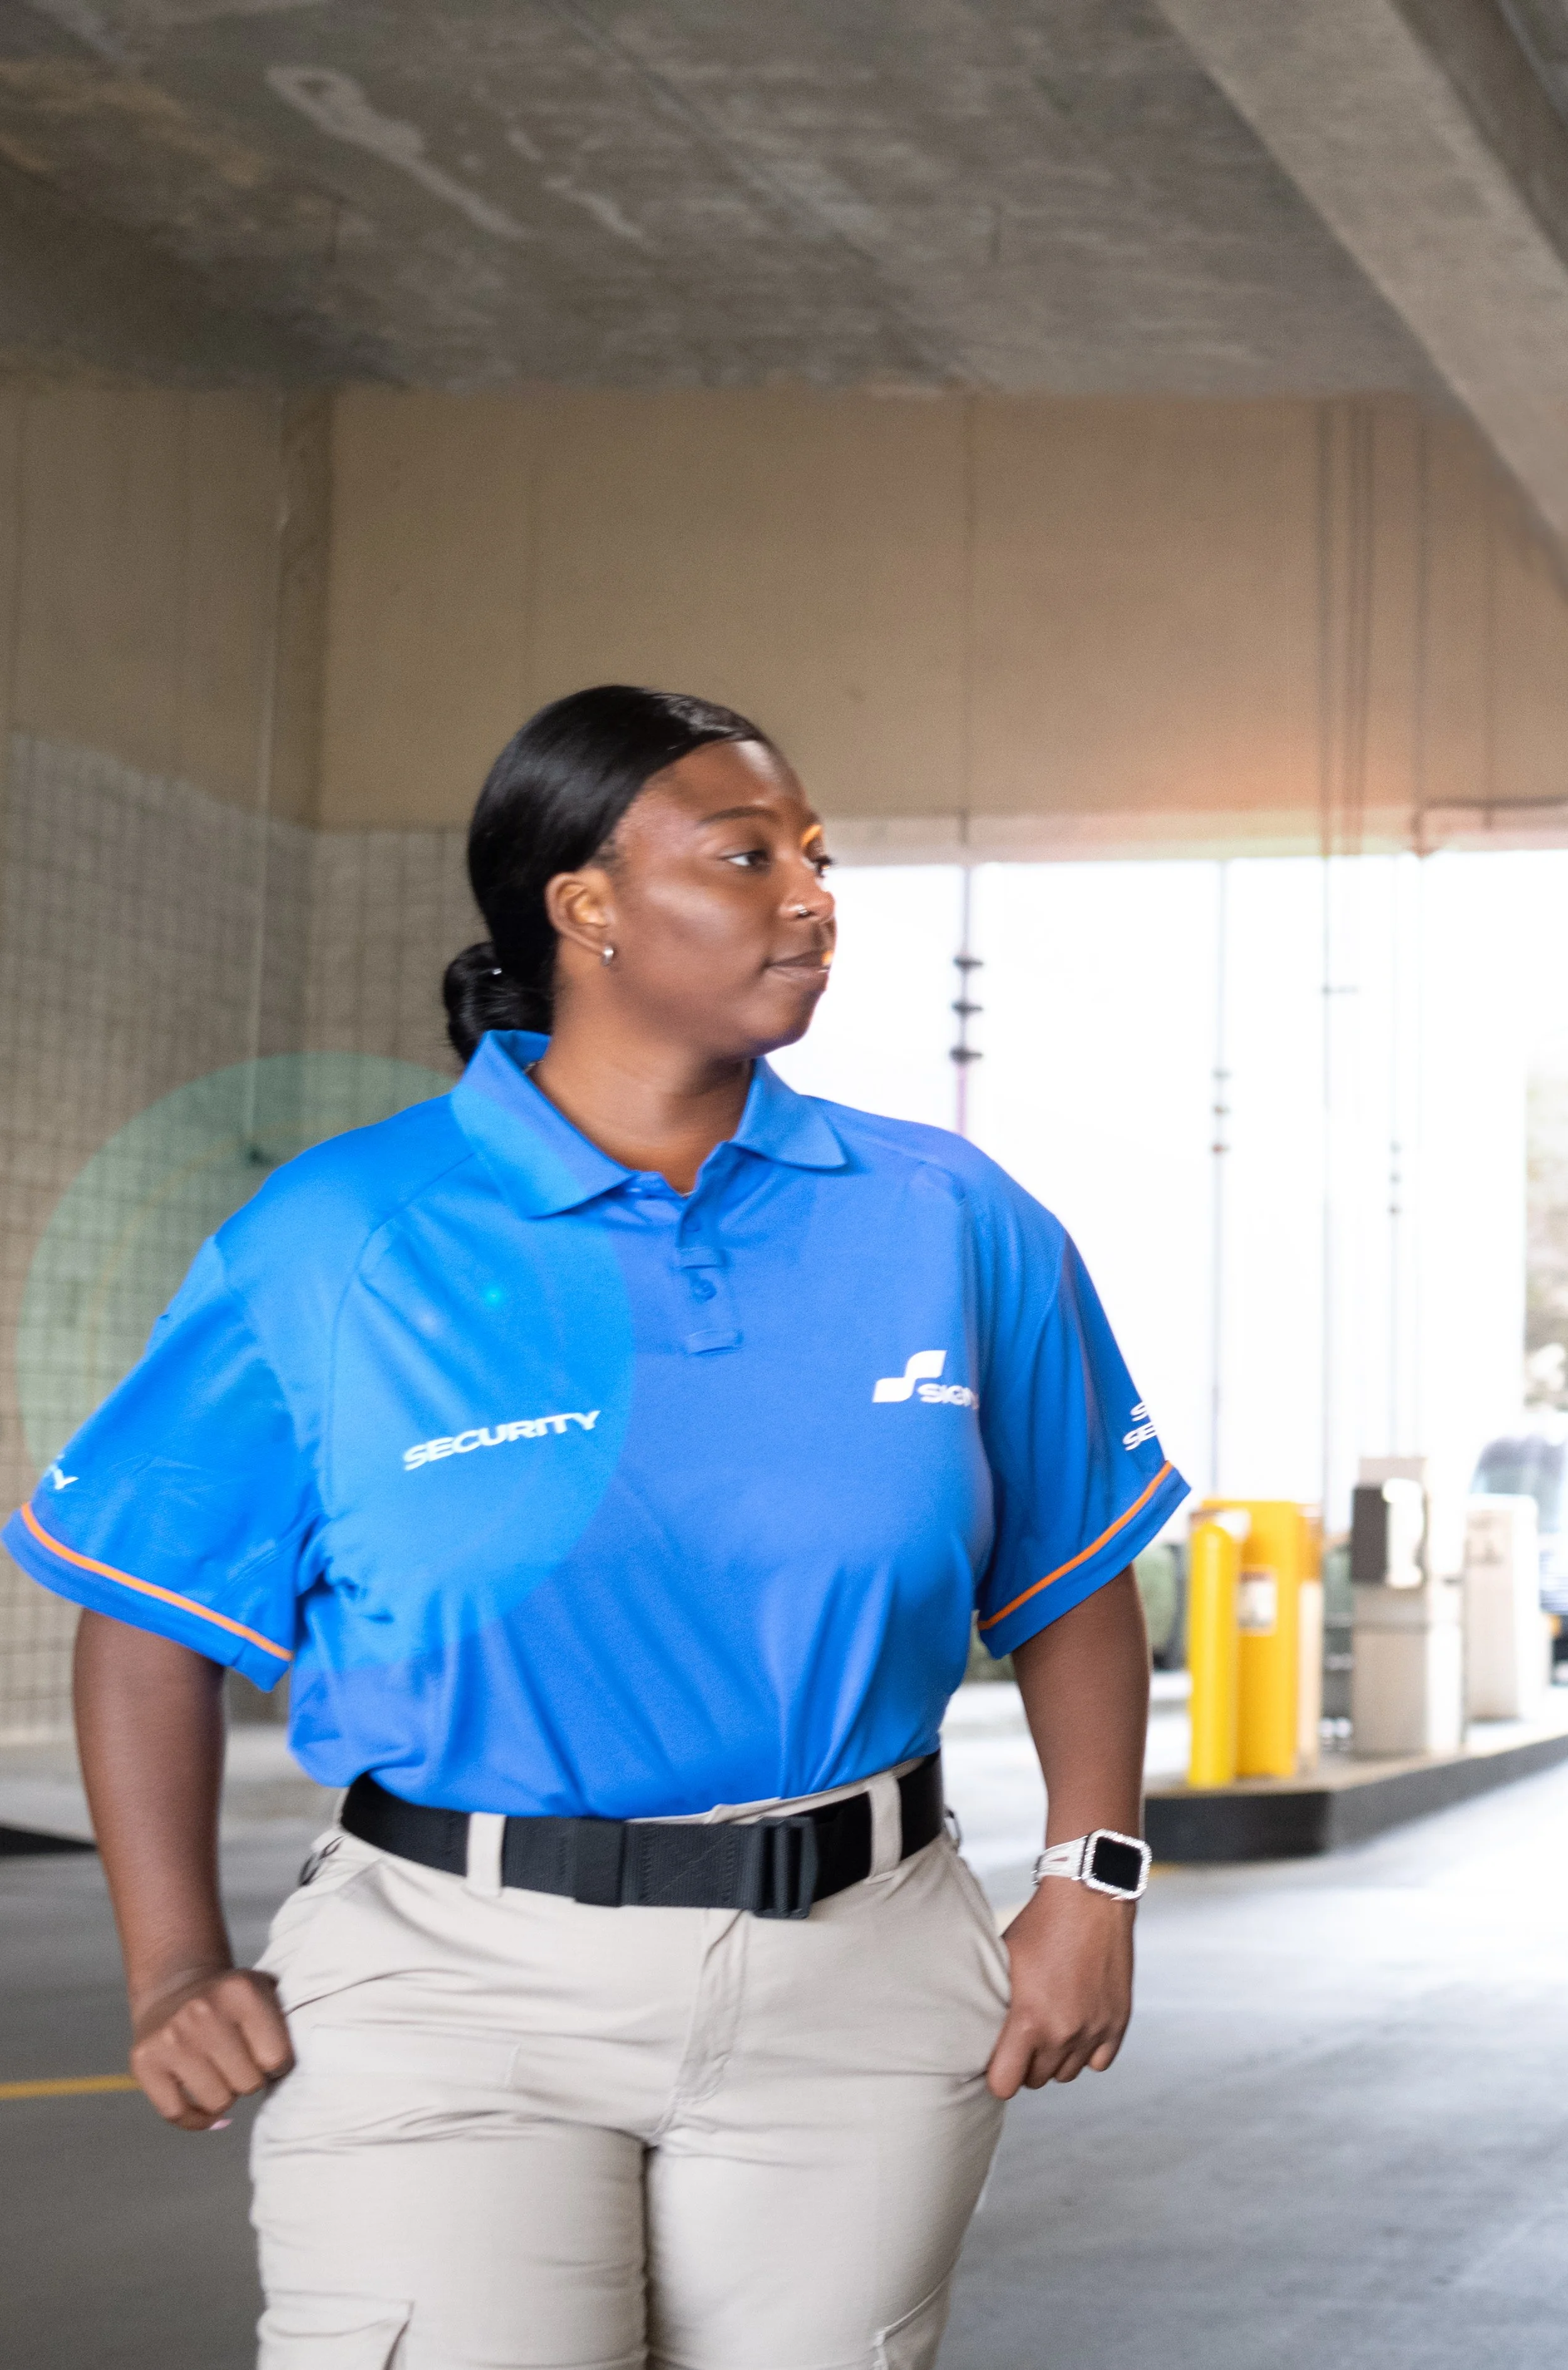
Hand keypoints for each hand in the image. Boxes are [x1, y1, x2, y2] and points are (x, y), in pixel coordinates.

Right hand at [129, 1967, 293, 2130]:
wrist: (176, 1986)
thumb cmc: (232, 2001)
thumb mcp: (264, 1993)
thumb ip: (288, 2024)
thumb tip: (309, 2071)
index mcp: (240, 1990)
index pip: (278, 2059)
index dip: (277, 2062)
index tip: (268, 2053)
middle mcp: (202, 2011)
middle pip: (248, 2084)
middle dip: (249, 2078)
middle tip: (240, 2061)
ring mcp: (170, 2037)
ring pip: (217, 2103)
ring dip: (224, 2095)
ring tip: (220, 2072)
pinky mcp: (144, 2061)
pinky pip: (177, 2114)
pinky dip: (195, 2118)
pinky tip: (201, 2101)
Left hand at [986, 1876, 1133, 2099]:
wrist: (1089, 1899)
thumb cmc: (1039, 1925)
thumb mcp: (1003, 1963)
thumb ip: (995, 2006)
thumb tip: (980, 2036)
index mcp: (1029, 2020)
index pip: (1005, 2085)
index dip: (997, 2075)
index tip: (995, 2061)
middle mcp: (1064, 2033)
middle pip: (1036, 2080)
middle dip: (1024, 2064)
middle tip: (1020, 2038)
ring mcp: (1094, 2030)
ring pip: (1066, 2074)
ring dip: (1054, 2059)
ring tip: (1048, 2029)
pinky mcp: (1118, 2023)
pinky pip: (1098, 2062)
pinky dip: (1086, 2052)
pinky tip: (1076, 2027)